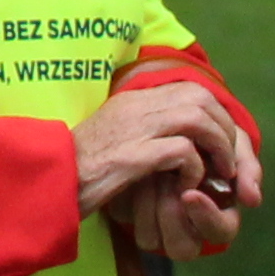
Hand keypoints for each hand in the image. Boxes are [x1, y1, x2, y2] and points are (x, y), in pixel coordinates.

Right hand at [74, 73, 257, 251]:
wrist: (46, 180)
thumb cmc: (77, 167)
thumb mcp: (112, 139)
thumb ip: (140, 131)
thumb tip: (174, 140)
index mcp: (131, 100)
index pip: (189, 89)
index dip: (215, 115)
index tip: (221, 144)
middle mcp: (135, 106)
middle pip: (200, 97)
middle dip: (224, 128)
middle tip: (227, 160)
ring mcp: (133, 128)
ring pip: (197, 118)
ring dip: (218, 147)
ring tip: (219, 173)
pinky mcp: (132, 155)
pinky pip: (183, 152)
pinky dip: (195, 169)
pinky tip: (188, 186)